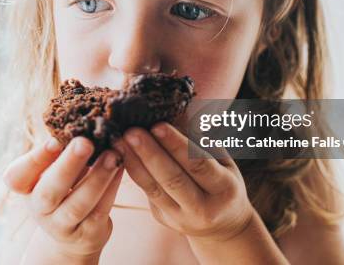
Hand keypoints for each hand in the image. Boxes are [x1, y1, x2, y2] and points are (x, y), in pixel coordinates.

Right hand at [3, 136, 123, 262]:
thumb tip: (81, 121)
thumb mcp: (53, 168)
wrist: (74, 230)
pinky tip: (120, 168)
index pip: (17, 177)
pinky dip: (111, 188)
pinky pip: (100, 212)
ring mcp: (62, 226)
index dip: (35, 159)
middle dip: (68, 165)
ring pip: (78, 205)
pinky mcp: (87, 235)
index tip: (55, 140)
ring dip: (97, 178)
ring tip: (113, 155)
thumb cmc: (63, 185)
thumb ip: (60, 149)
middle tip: (85, 142)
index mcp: (26, 188)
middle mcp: (39, 209)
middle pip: (49, 191)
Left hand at [113, 122, 253, 242]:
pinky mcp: (163, 218)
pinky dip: (133, 172)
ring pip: (154, 189)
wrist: (222, 226)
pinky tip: (121, 154)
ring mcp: (181, 217)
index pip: (198, 164)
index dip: (177, 145)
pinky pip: (147, 193)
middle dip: (150, 154)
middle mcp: (204, 208)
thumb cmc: (222, 182)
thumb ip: (203, 142)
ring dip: (134, 163)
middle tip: (132, 132)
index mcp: (224, 188)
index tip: (157, 125)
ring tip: (119, 141)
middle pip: (173, 179)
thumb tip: (177, 116)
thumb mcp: (224, 162)